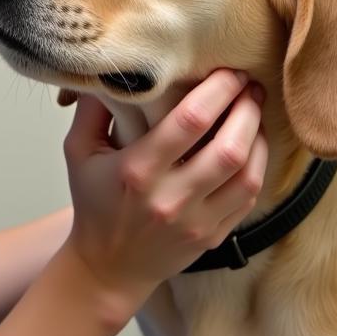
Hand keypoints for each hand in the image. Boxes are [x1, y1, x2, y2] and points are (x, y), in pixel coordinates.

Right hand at [62, 69, 266, 317]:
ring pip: (246, 174)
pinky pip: (249, 197)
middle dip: (246, 109)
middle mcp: (170, 198)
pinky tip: (254, 143)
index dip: (216, 91)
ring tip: (255, 109)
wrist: (108, 267)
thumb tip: (112, 68)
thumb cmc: (94, 204)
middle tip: (250, 84)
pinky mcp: (214, 236)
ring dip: (258, 136)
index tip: (227, 72)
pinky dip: (258, 165)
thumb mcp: (78, 152)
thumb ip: (91, 109)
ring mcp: (196, 222)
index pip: (189, 122)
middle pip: (227, 148)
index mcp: (137, 171)